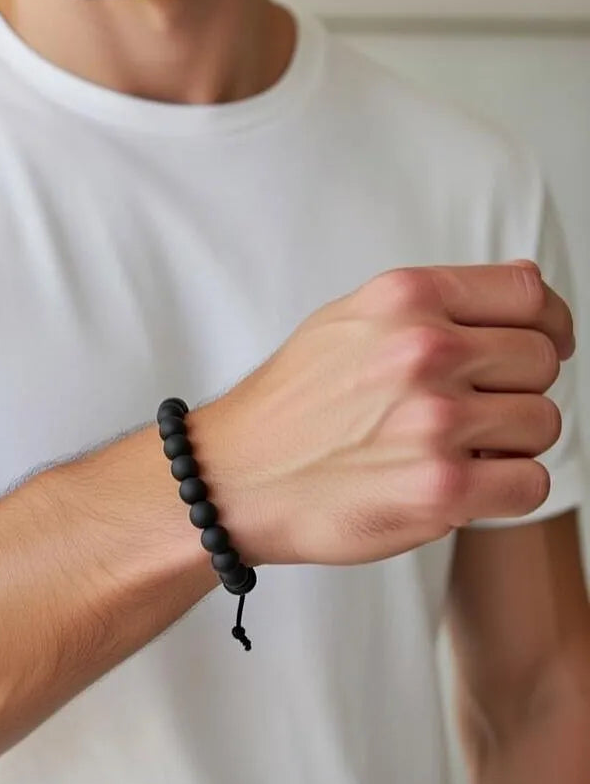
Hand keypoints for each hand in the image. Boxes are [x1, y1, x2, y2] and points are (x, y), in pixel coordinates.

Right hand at [195, 262, 573, 565]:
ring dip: (510, 443)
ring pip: (543, 423)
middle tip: (474, 411)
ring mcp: (435, 422)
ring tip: (457, 450)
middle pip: (542, 360)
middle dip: (516, 389)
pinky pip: (530, 484)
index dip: (548, 324)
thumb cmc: (290, 407)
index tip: (542, 346)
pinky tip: (462, 485)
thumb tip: (523, 292)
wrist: (234, 479)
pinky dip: (505, 490)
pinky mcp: (441, 491)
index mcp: (405, 299)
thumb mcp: (349, 321)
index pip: (528, 293)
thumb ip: (432, 304)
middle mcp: (424, 351)